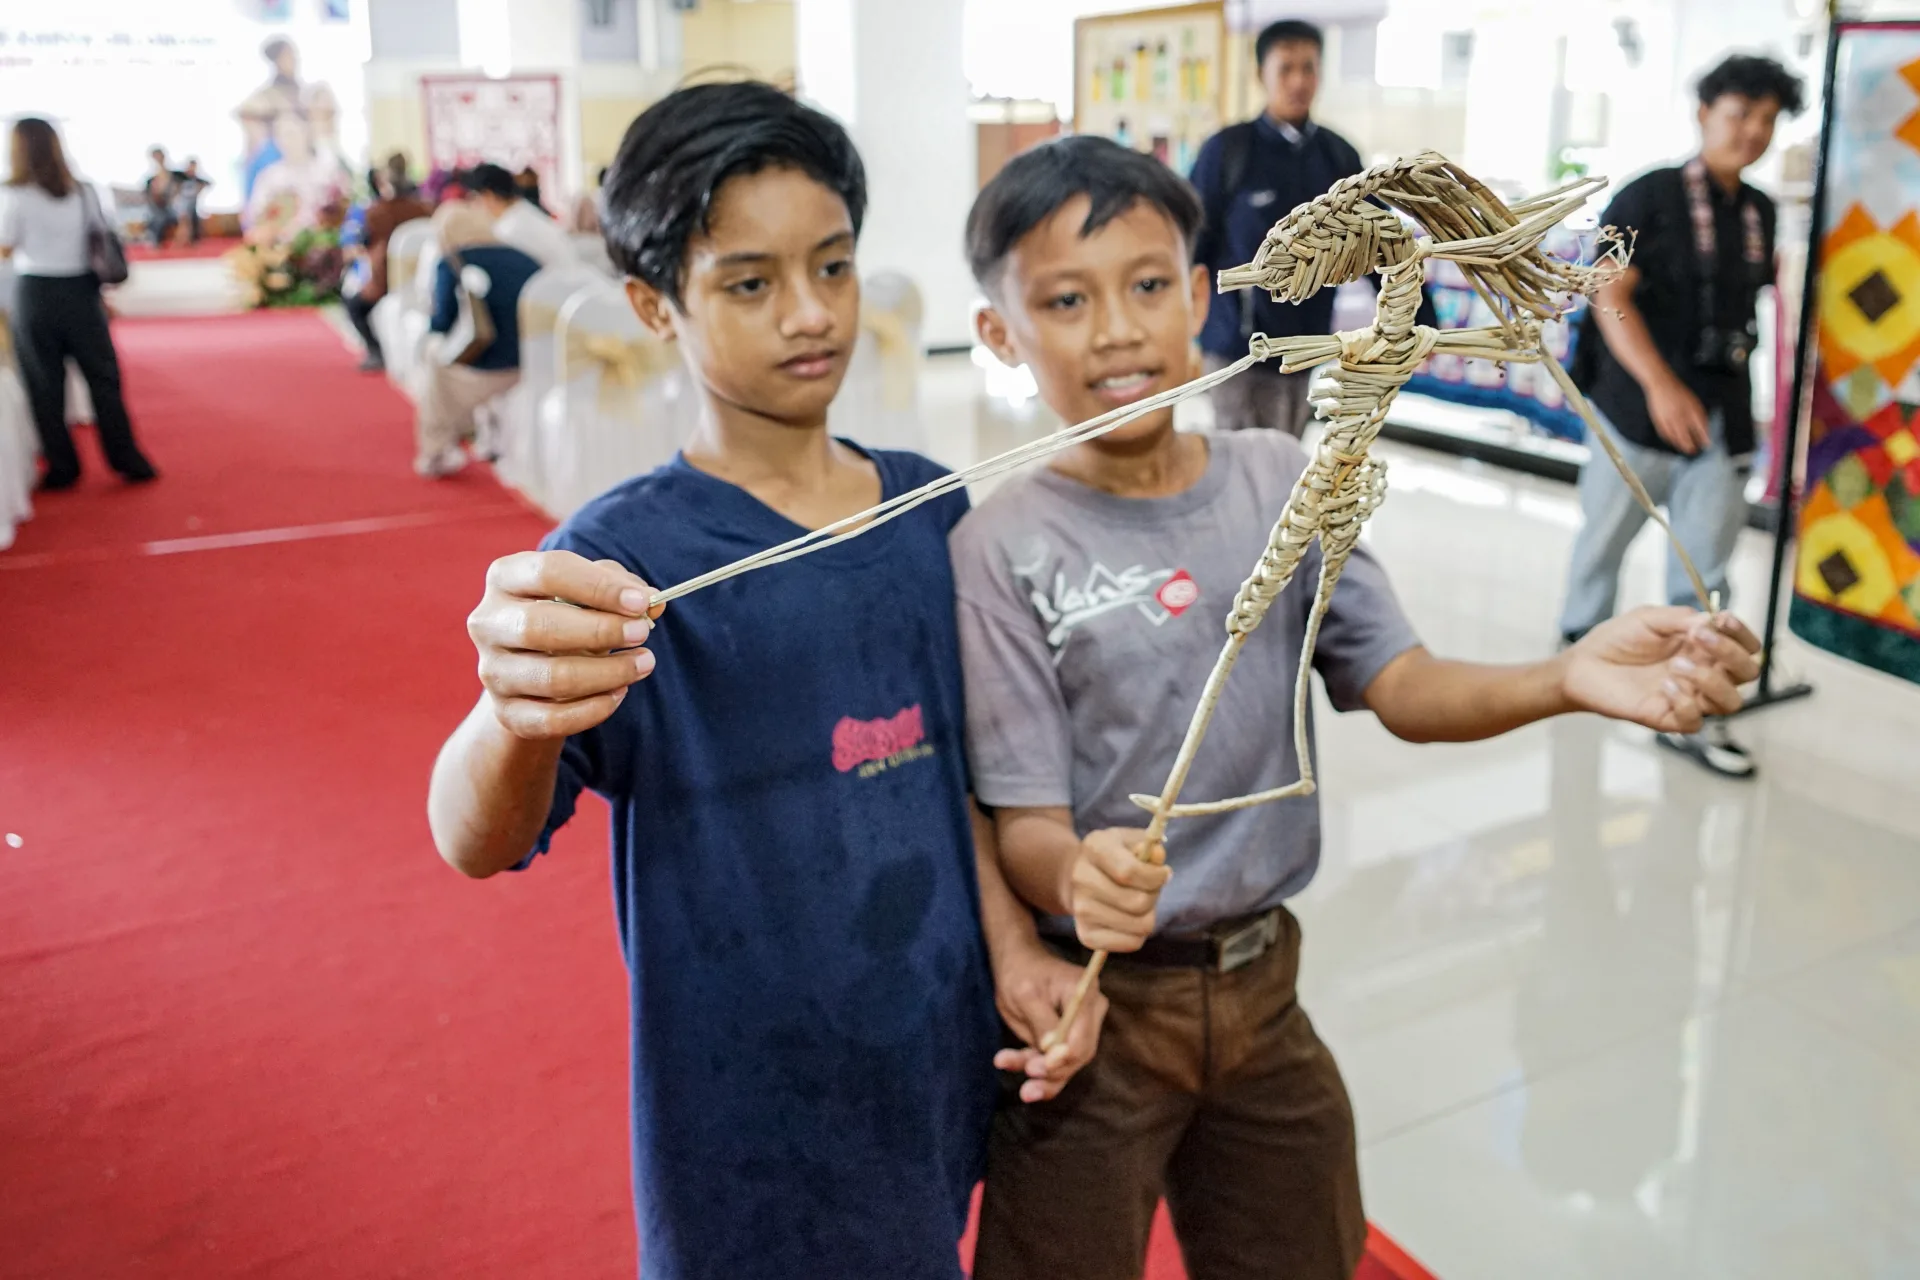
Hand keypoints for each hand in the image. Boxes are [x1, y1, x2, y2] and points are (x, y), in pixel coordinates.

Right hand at [467, 550, 663, 739]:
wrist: (533, 671)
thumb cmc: (568, 615)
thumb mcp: (592, 590)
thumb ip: (622, 587)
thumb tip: (651, 602)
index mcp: (506, 577)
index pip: (548, 572)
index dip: (599, 587)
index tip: (641, 602)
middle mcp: (488, 623)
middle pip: (541, 626)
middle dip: (601, 631)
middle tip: (642, 633)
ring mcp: (493, 671)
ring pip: (552, 677)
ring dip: (608, 672)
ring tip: (643, 663)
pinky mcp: (506, 712)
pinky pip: (552, 718)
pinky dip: (594, 709)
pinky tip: (619, 692)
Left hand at [990, 939, 1109, 1102]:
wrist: (1017, 964)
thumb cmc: (1021, 973)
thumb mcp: (1026, 994)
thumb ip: (1042, 1022)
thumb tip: (1052, 1052)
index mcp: (1085, 994)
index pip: (1082, 1038)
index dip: (1062, 1060)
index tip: (1036, 1069)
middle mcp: (1090, 1012)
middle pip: (1078, 1055)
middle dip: (1051, 1073)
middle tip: (1026, 1086)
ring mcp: (1081, 1027)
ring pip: (1065, 1064)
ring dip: (1040, 1078)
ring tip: (1019, 1085)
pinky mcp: (1067, 1039)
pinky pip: (1055, 1062)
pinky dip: (1034, 1069)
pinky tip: (1009, 1065)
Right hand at [1068, 828, 1170, 952]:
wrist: (1081, 878)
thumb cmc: (1117, 857)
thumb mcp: (1132, 842)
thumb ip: (1149, 846)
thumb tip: (1157, 855)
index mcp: (1094, 848)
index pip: (1129, 872)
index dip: (1155, 877)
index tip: (1164, 874)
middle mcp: (1081, 878)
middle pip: (1136, 902)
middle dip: (1154, 896)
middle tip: (1151, 889)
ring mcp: (1080, 909)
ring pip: (1138, 925)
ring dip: (1148, 915)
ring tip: (1139, 903)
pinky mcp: (1086, 935)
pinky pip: (1131, 943)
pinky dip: (1139, 933)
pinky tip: (1131, 919)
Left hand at [1561, 607, 1760, 732]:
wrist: (1583, 664)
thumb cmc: (1618, 640)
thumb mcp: (1649, 618)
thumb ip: (1681, 618)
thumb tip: (1711, 622)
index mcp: (1705, 648)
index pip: (1746, 646)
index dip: (1742, 634)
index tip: (1722, 619)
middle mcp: (1705, 674)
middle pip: (1747, 673)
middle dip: (1731, 653)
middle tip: (1698, 638)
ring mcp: (1689, 698)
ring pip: (1731, 702)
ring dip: (1711, 681)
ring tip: (1677, 665)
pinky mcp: (1668, 718)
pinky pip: (1695, 721)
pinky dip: (1686, 703)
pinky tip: (1664, 686)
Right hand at [1646, 374, 1710, 454]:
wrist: (1661, 384)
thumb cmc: (1679, 392)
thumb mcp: (1693, 401)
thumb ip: (1698, 414)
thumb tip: (1703, 428)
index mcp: (1691, 409)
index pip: (1700, 427)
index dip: (1704, 437)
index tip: (1707, 445)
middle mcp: (1681, 415)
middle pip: (1687, 435)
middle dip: (1691, 445)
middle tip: (1694, 451)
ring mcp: (1669, 418)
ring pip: (1675, 436)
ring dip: (1680, 444)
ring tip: (1684, 449)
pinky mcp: (1659, 420)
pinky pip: (1665, 433)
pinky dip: (1669, 439)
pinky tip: (1672, 441)